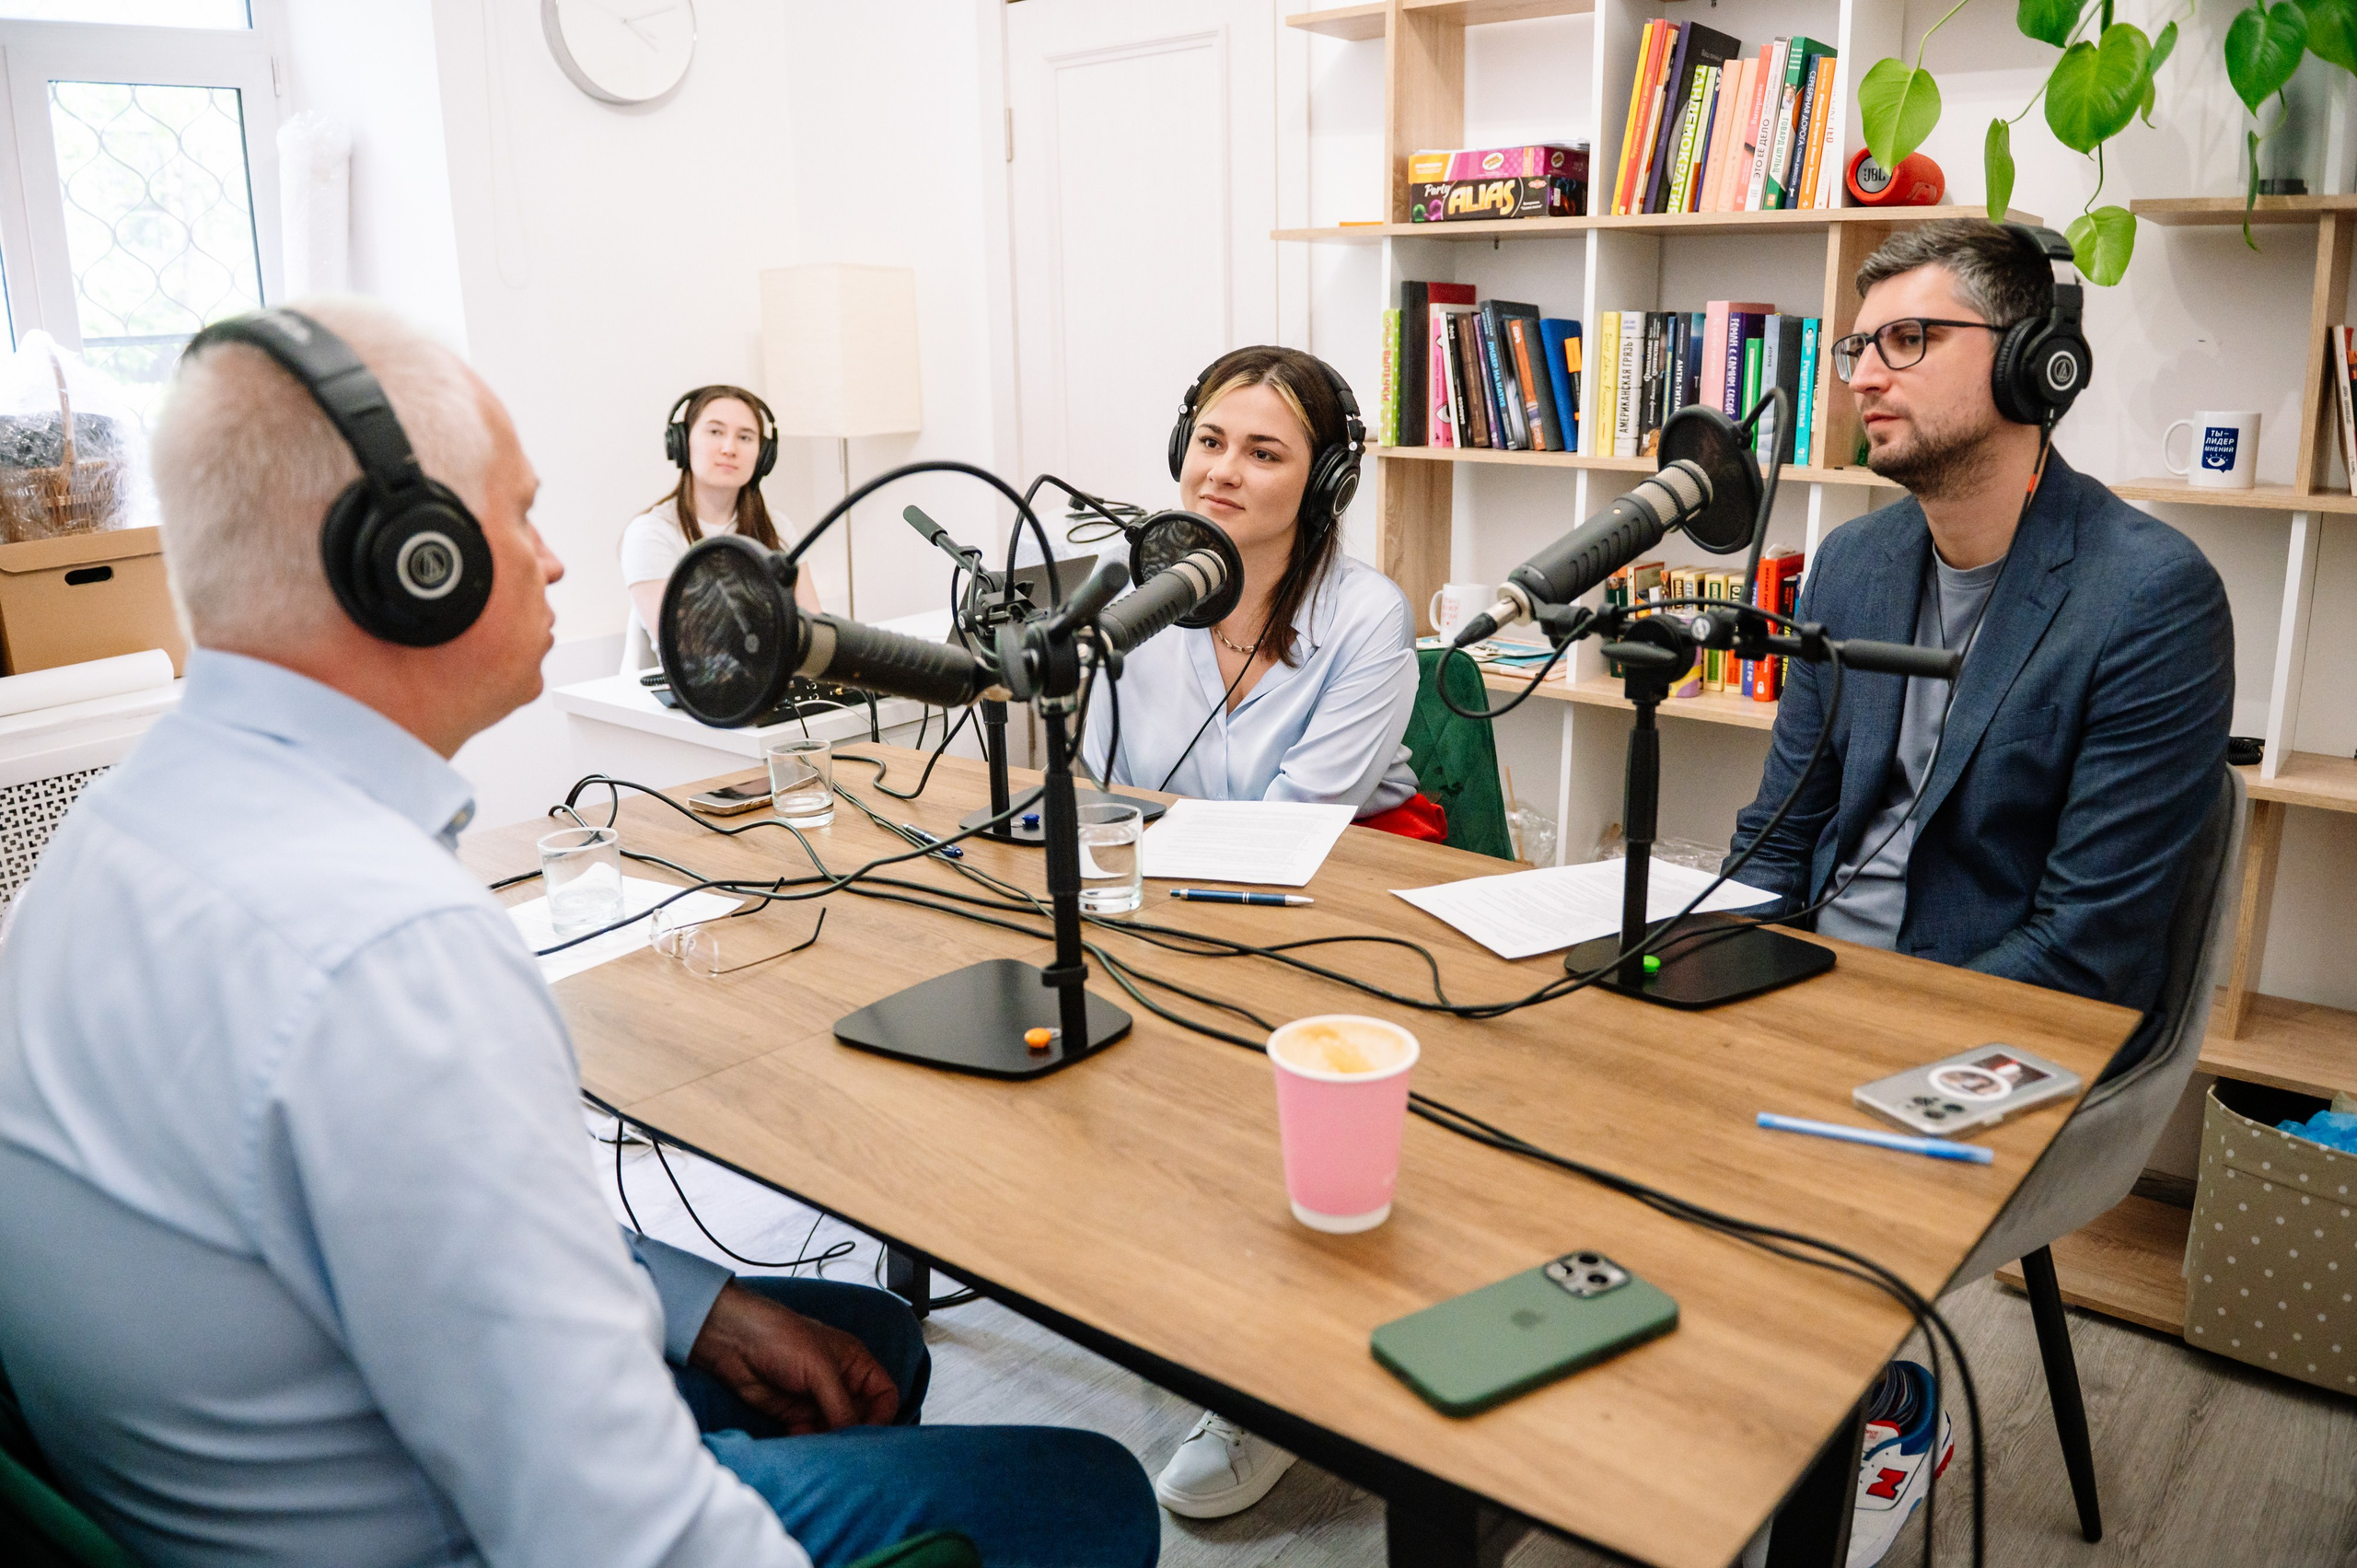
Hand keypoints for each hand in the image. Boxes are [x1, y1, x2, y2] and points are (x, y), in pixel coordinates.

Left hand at [687, 1282, 899, 1433]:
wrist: (735, 1342)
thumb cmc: (780, 1337)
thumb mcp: (820, 1369)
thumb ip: (841, 1404)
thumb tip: (853, 1436)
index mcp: (855, 1363)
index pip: (884, 1394)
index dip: (882, 1415)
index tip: (871, 1435)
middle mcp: (839, 1382)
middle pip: (861, 1416)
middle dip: (856, 1433)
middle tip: (848, 1449)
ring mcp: (816, 1399)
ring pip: (835, 1429)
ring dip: (831, 1441)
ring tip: (825, 1450)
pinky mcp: (794, 1414)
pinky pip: (811, 1435)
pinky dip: (810, 1443)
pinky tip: (802, 1442)